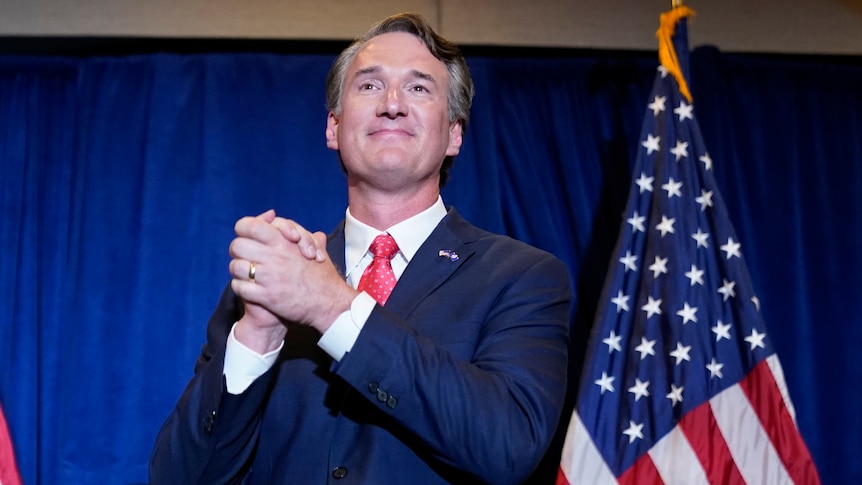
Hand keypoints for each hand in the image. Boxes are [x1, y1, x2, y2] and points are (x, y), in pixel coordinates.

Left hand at [229, 211, 357, 336]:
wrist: (329, 303)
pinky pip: (239, 287)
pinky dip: (241, 288)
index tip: (247, 236)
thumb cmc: (323, 276)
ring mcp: (268, 277)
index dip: (244, 229)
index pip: (251, 226)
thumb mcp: (316, 249)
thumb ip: (305, 236)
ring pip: (235, 267)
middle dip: (239, 252)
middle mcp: (274, 257)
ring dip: (238, 271)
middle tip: (246, 257)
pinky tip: (250, 289)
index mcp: (284, 242)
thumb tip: (305, 229)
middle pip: (237, 246)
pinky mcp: (266, 296)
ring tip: (248, 274)